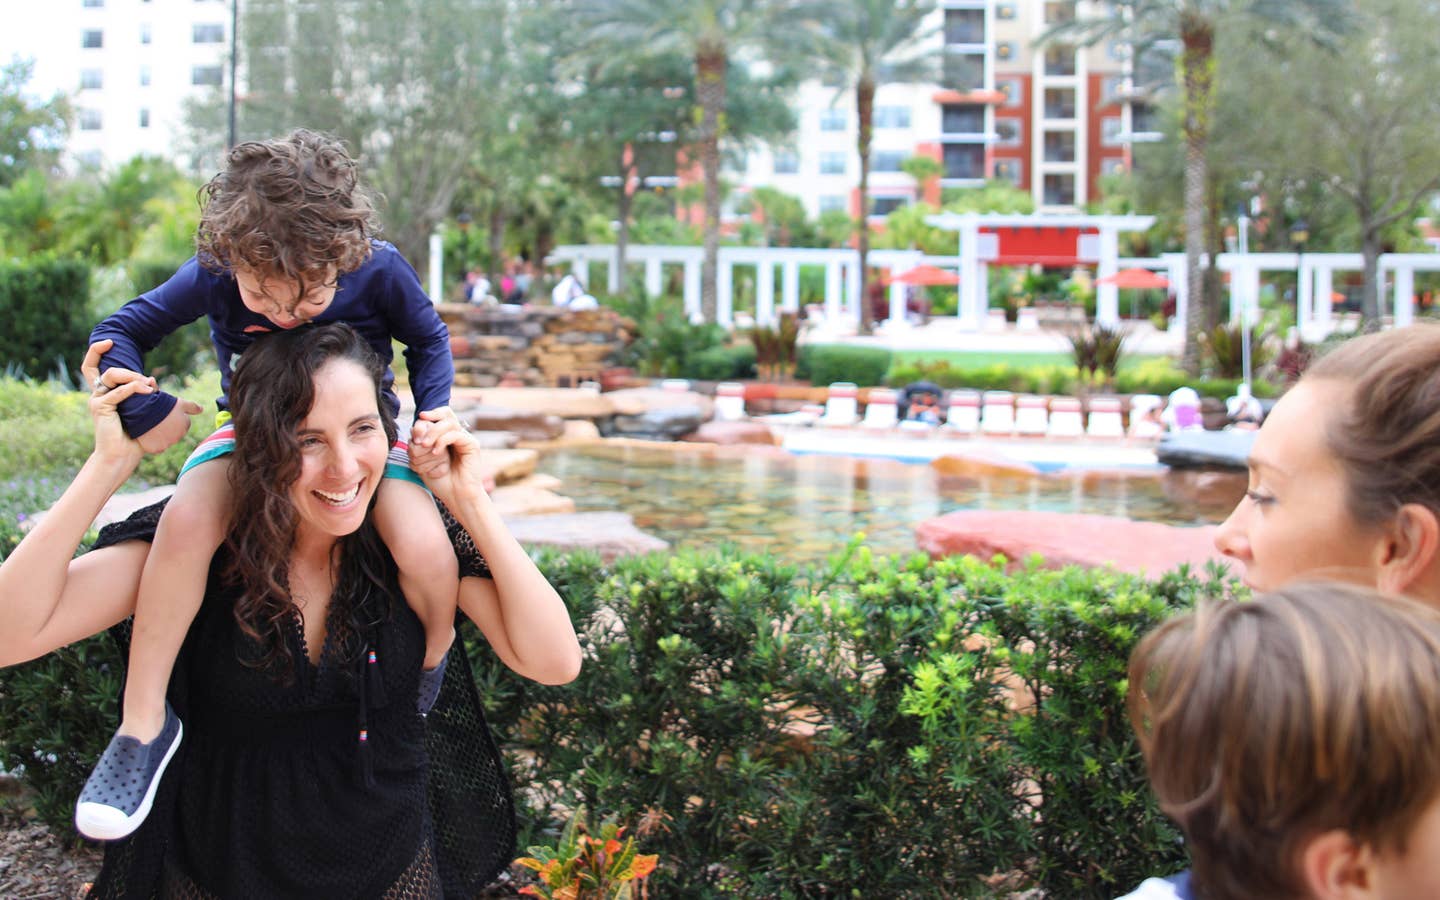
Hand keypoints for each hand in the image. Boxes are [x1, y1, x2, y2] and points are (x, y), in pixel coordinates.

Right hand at [80, 340, 157, 464]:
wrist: (122, 456)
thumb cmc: (135, 437)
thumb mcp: (147, 413)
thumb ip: (153, 399)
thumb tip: (167, 389)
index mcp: (105, 392)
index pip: (91, 365)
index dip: (96, 350)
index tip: (110, 342)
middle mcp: (98, 394)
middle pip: (103, 367)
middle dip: (127, 368)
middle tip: (146, 380)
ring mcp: (97, 400)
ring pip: (111, 376)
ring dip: (131, 376)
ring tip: (148, 386)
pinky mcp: (100, 407)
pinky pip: (118, 392)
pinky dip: (133, 389)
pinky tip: (148, 391)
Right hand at [135, 391, 203, 453]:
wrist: (141, 412)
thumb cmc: (161, 405)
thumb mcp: (179, 403)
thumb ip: (192, 407)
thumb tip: (202, 409)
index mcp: (185, 425)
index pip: (183, 423)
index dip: (172, 417)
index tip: (164, 414)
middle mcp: (179, 437)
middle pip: (174, 432)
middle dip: (167, 427)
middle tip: (156, 419)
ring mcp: (168, 444)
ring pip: (165, 440)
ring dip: (160, 435)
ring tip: (150, 425)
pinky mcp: (157, 449)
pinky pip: (156, 447)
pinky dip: (152, 442)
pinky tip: (147, 434)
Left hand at [408, 408, 492, 505]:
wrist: (456, 496)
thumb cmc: (441, 481)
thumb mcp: (423, 460)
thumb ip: (419, 443)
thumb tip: (416, 426)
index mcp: (447, 436)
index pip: (440, 415)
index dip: (429, 415)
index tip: (419, 420)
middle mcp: (458, 435)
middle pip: (446, 413)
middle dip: (430, 421)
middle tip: (419, 438)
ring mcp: (466, 439)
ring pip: (449, 423)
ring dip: (433, 433)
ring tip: (424, 446)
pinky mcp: (472, 445)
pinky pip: (456, 434)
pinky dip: (442, 441)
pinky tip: (436, 452)